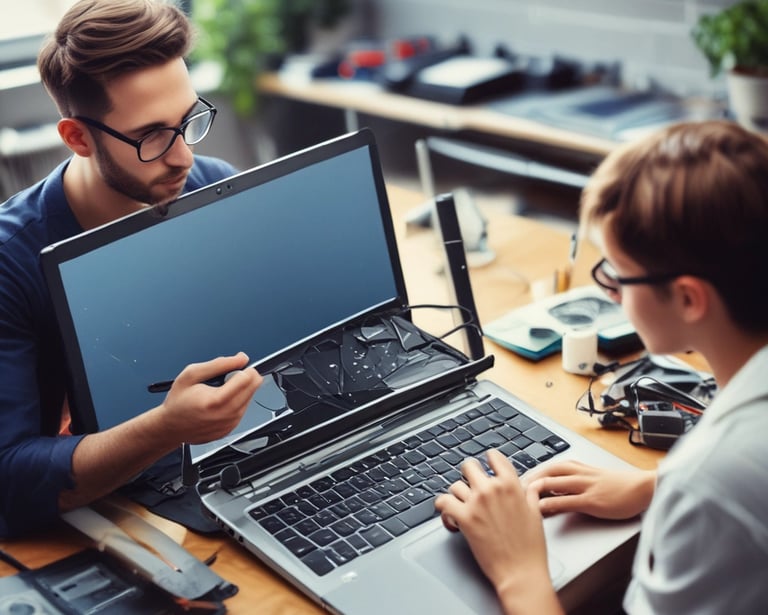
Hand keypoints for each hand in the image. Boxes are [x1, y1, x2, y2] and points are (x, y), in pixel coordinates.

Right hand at [158, 352, 262, 443]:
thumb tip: (241, 358)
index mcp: (216, 401)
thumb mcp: (191, 374)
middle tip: (226, 379)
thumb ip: (219, 364)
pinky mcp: (231, 429)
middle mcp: (226, 415)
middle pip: (253, 388)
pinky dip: (235, 403)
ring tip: (218, 393)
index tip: (236, 368)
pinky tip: (218, 403)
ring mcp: (230, 424)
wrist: (170, 427)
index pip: (248, 379)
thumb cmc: (178, 401)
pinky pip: (243, 410)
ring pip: (250, 398)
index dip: (244, 369)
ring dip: (239, 391)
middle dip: (244, 378)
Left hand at [434, 450, 558, 612]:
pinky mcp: (464, 518)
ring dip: (457, 497)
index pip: (494, 456)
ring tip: (462, 510)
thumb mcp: (536, 514)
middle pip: (469, 466)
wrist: (521, 573)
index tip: (486, 464)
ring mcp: (476, 503)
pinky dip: (443, 510)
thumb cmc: (530, 547)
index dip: (488, 460)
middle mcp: (492, 489)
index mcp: (512, 485)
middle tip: (471, 488)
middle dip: (468, 476)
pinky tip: (451, 519)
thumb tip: (531, 484)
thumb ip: (530, 494)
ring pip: (455, 486)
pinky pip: (443, 502)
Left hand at [523, 460, 654, 519]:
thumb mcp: (591, 477)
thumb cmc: (619, 486)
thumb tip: (551, 488)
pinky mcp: (591, 500)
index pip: (544, 467)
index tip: (511, 483)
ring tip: (514, 501)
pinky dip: (548, 505)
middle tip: (506, 492)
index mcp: (575, 466)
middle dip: (523, 482)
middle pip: (542, 472)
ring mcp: (584, 485)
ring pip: (549, 484)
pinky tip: (537, 511)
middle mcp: (577, 472)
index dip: (527, 475)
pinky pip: (564, 501)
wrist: (643, 488)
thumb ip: (572, 481)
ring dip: (530, 492)